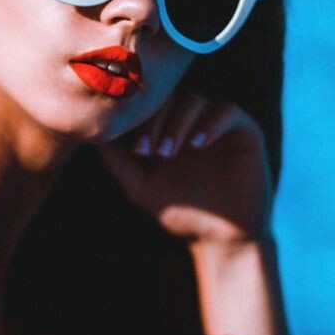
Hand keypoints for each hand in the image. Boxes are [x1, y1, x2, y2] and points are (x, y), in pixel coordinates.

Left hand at [95, 91, 272, 245]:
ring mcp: (217, 123)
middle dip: (156, 122)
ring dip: (178, 123)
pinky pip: (228, 111)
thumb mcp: (138, 186)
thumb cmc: (178, 211)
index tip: (136, 151)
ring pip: (195, 101)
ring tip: (169, 152)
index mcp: (166, 127)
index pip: (148, 106)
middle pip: (169, 98)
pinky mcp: (244, 129)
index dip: (139, 121)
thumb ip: (115, 160)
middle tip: (150, 151)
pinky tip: (198, 143)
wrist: (220, 236)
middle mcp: (191, 120)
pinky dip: (211, 122)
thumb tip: (89, 133)